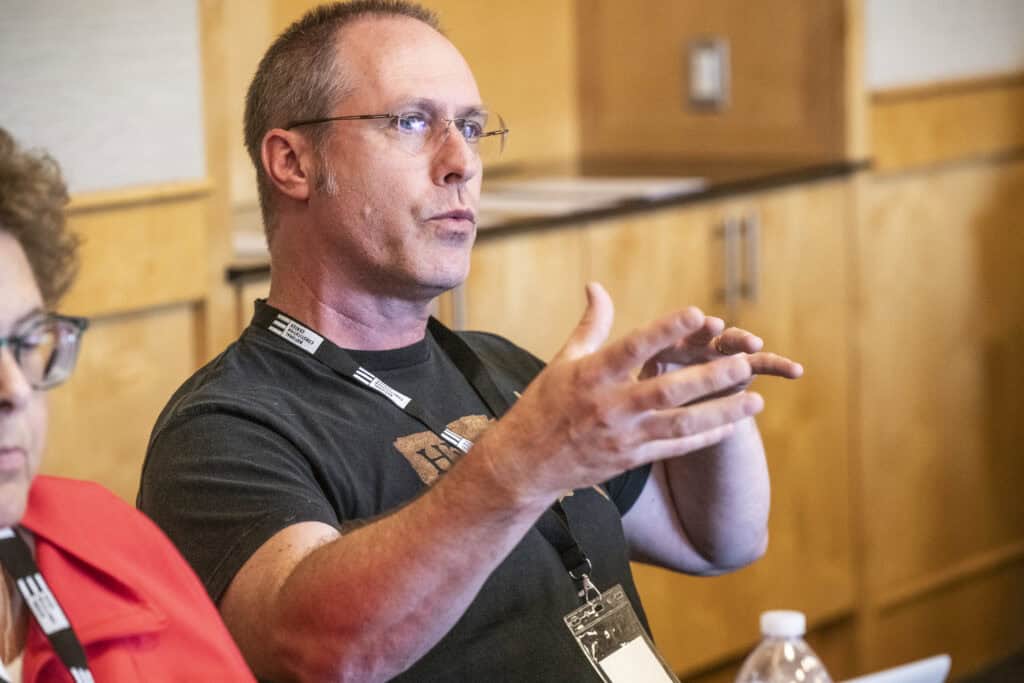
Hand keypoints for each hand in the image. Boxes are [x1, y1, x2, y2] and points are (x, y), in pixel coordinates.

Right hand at [475, 283, 777, 506]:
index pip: (634, 348)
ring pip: (680, 425)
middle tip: (746, 362)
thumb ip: (592, 325)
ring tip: (756, 401)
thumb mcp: (564, 360)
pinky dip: (705, 438)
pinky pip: (674, 449)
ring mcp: (622, 436)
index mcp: (592, 375)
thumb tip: (597, 286)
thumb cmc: (545, 404)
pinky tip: (732, 427)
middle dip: (710, 377)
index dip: (667, 330)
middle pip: (668, 391)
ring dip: (721, 413)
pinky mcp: (630, 460)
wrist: (525, 463)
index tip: (699, 314)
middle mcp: (609, 406)